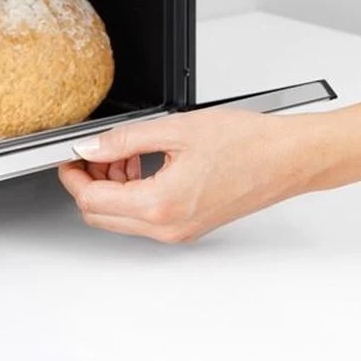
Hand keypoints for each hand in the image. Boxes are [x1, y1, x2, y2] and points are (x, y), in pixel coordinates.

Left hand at [57, 109, 313, 242]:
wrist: (290, 159)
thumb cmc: (248, 144)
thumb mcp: (176, 130)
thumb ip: (125, 140)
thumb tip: (91, 147)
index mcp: (160, 205)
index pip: (92, 200)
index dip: (73, 176)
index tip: (70, 156)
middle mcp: (167, 227)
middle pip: (101, 215)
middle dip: (89, 182)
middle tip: (94, 152)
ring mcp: (178, 231)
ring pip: (121, 218)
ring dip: (112, 187)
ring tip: (124, 153)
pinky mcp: (188, 226)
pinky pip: (144, 216)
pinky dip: (134, 192)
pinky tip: (144, 163)